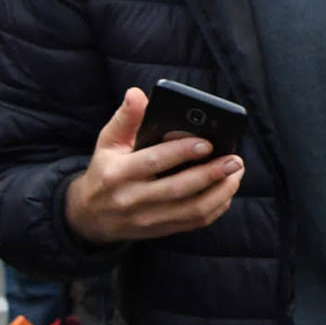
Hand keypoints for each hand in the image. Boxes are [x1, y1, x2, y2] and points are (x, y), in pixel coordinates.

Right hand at [63, 87, 243, 244]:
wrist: (89, 217)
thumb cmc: (105, 171)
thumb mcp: (107, 143)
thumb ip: (125, 118)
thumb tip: (137, 94)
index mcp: (117, 173)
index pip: (154, 161)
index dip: (182, 152)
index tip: (207, 143)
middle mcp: (131, 199)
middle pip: (178, 189)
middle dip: (210, 174)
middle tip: (234, 159)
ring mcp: (147, 219)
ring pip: (191, 210)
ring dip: (220, 192)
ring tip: (236, 173)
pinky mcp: (160, 230)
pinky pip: (194, 223)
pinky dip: (216, 208)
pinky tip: (227, 191)